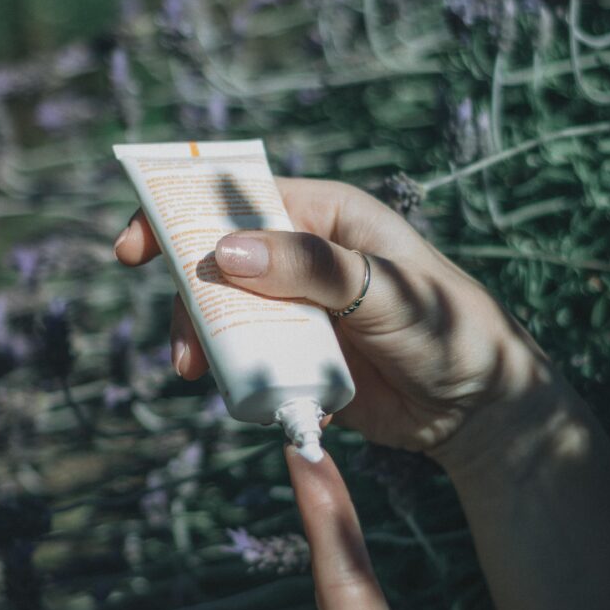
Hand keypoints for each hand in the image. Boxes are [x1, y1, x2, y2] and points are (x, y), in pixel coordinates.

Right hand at [113, 178, 550, 461]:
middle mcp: (307, 259)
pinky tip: (265, 401)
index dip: (180, 216)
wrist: (477, 409)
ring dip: (208, 345)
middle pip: (220, 265)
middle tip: (185, 351)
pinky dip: (243, 380)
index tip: (133, 250)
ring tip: (202, 378)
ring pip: (230, 317)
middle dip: (191, 303)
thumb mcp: (387, 292)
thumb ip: (312, 270)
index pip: (240, 201)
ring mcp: (301, 311)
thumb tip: (223, 253)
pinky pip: (253, 361)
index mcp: (327, 218)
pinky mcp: (302, 358)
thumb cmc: (449, 329)